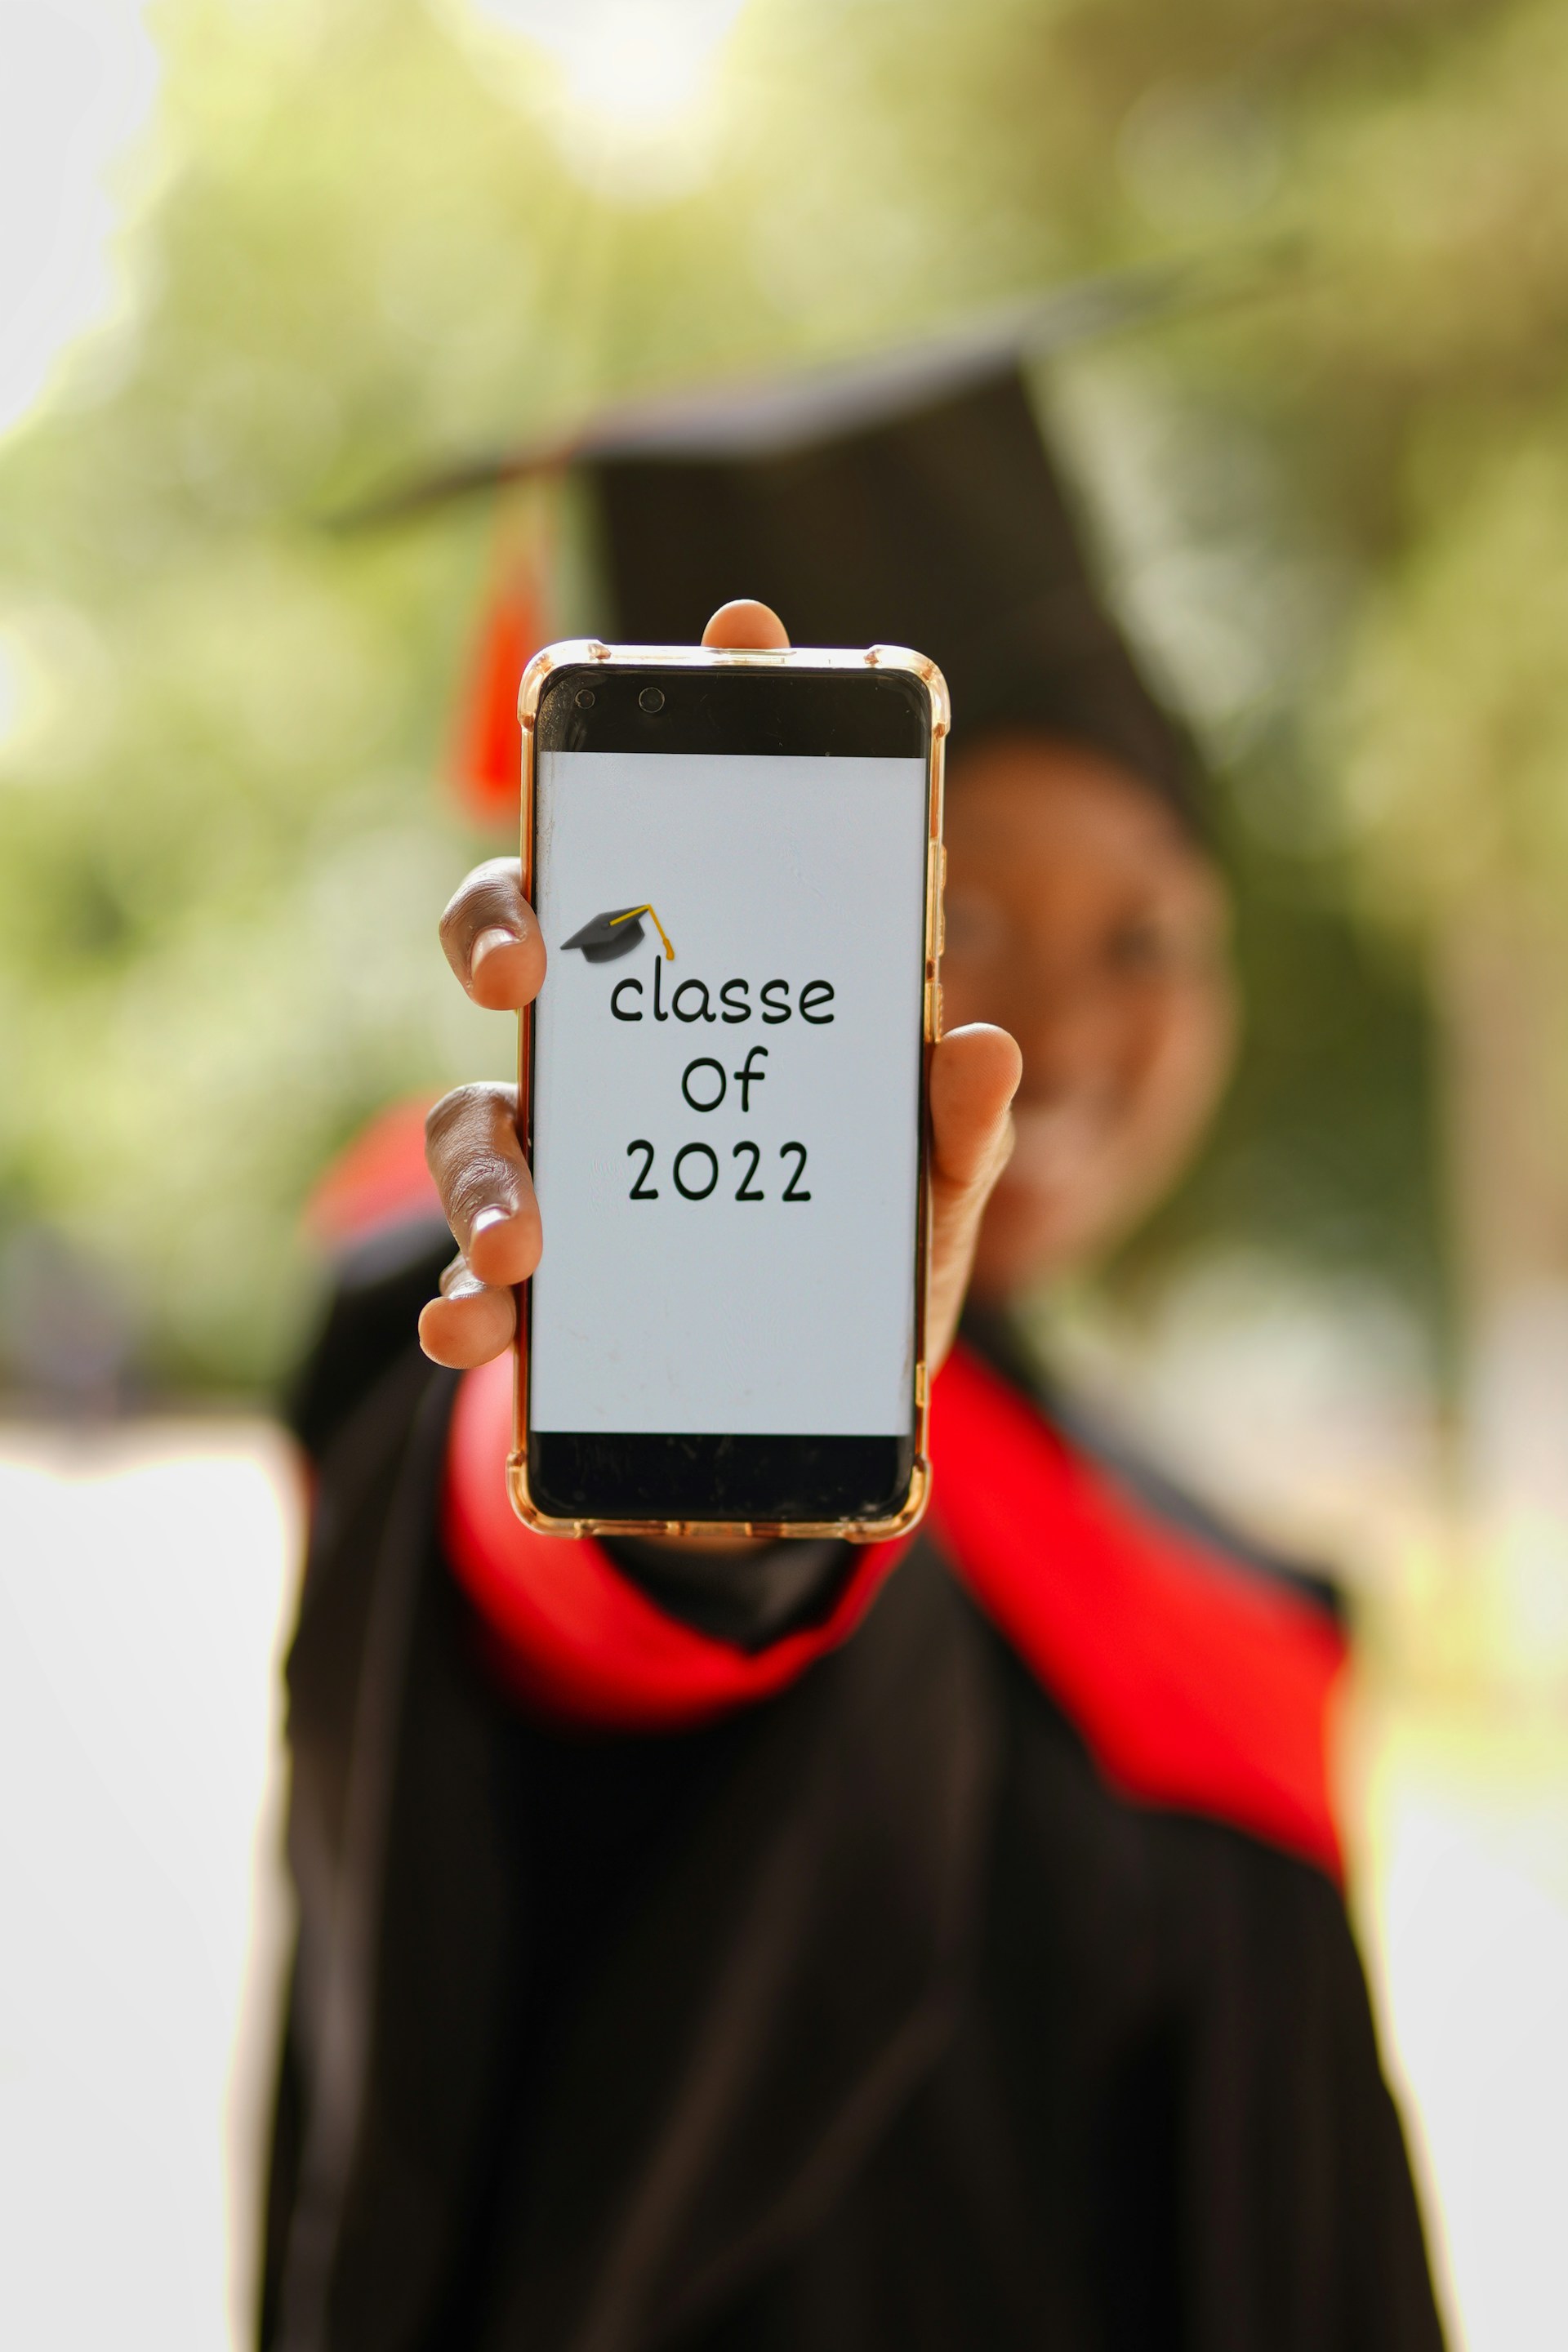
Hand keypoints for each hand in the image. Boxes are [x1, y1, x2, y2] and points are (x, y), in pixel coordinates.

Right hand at [418, 599, 1021, 1373]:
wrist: (799, 1426)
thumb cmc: (861, 1276)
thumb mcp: (930, 1198)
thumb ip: (959, 1131)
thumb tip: (981, 1044)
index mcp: (713, 1009)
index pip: (691, 851)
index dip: (706, 736)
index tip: (741, 630)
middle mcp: (618, 1060)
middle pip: (526, 935)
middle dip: (501, 921)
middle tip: (524, 959)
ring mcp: (565, 1164)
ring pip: (475, 1115)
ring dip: (482, 1167)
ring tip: (524, 1240)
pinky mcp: (534, 1284)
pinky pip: (468, 1274)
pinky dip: (459, 1300)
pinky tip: (473, 1325)